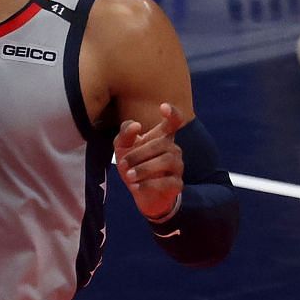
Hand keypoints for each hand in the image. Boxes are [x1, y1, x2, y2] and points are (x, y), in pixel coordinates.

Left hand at [115, 103, 187, 223]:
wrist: (140, 193)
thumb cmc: (133, 165)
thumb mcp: (122, 148)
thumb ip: (125, 134)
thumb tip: (137, 125)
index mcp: (162, 137)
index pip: (174, 122)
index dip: (172, 113)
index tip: (163, 107)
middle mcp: (173, 149)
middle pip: (162, 143)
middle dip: (139, 153)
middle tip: (123, 164)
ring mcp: (178, 166)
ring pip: (167, 160)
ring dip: (144, 168)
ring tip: (129, 176)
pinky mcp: (177, 184)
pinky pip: (168, 181)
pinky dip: (149, 184)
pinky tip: (136, 186)